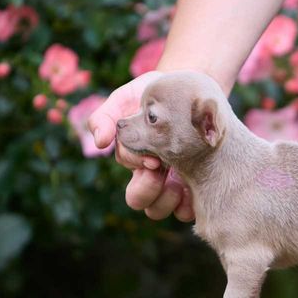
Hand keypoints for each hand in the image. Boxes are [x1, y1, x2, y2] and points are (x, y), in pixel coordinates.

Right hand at [88, 71, 194, 221]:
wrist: (192, 87)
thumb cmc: (154, 94)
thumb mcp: (125, 98)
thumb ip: (105, 117)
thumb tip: (100, 143)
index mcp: (135, 160)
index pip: (122, 171)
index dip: (138, 172)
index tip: (152, 158)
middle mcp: (152, 176)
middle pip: (141, 202)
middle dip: (148, 190)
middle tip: (160, 168)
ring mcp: (174, 182)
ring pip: (162, 211)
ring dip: (168, 200)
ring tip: (179, 179)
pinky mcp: (197, 183)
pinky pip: (188, 210)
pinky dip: (189, 204)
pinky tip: (194, 184)